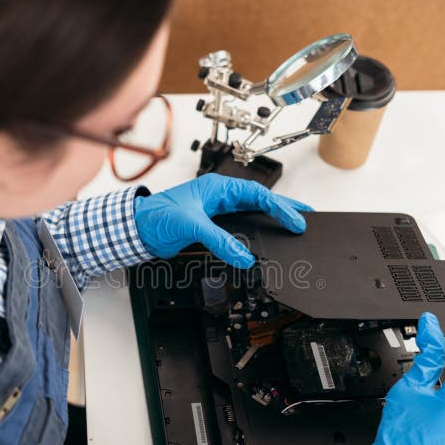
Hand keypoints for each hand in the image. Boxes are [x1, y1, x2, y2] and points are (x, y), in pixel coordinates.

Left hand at [134, 174, 310, 267]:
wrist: (137, 229)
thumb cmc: (156, 215)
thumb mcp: (191, 225)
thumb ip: (219, 240)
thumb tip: (243, 256)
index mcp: (218, 188)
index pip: (257, 195)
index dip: (280, 207)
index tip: (296, 220)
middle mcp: (220, 198)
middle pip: (259, 202)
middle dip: (283, 209)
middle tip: (307, 216)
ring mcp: (216, 213)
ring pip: (251, 215)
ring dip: (270, 221)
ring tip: (292, 226)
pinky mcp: (211, 228)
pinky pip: (239, 230)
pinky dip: (253, 236)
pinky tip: (263, 242)